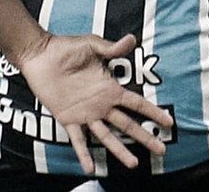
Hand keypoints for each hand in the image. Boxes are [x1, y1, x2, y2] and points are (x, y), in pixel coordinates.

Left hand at [18, 33, 173, 173]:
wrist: (40, 55)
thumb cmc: (65, 48)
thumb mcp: (91, 45)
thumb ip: (111, 47)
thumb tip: (132, 38)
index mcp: (109, 88)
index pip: (136, 103)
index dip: (152, 112)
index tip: (168, 122)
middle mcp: (101, 104)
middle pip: (128, 124)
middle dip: (145, 137)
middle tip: (162, 150)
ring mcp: (86, 114)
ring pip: (107, 137)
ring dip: (120, 151)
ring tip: (134, 164)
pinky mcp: (68, 119)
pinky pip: (78, 140)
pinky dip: (84, 154)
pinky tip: (90, 168)